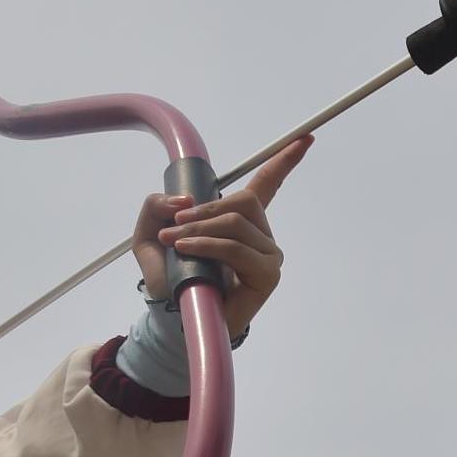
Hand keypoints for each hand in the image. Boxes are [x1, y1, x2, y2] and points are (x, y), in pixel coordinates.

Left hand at [133, 136, 310, 335]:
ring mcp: (268, 256)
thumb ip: (157, 207)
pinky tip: (187, 249)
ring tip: (174, 242)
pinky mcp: (267, 275)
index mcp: (242, 222)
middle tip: (175, 224)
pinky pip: (236, 248)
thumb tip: (183, 202)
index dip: (284, 161)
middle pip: (243, 200)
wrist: (177, 317)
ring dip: (200, 228)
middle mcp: (261, 236)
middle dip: (206, 208)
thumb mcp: (151, 233)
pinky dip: (207, 245)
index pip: (268, 186)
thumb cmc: (170, 277)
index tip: (305, 139)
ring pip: (236, 223)